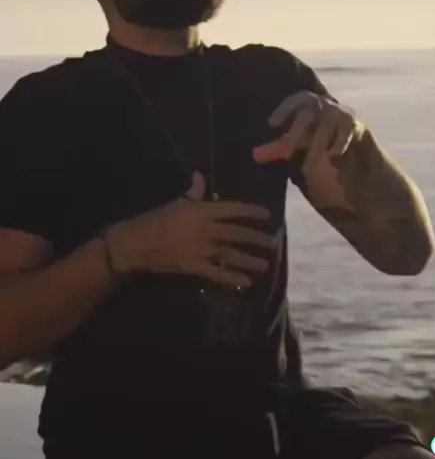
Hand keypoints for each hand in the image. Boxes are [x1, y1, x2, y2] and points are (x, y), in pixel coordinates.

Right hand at [105, 173, 273, 287]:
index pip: (232, 209)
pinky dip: (232, 277)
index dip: (251, 211)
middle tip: (273, 242)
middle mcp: (206, 230)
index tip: (266, 215)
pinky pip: (217, 273)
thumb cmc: (156, 219)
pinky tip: (246, 281)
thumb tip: (200, 177)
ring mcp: (201, 250)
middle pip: (237, 234)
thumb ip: (193, 193)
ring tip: (265, 263)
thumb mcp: (176, 202)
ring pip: (231, 255)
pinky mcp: (194, 267)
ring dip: (249, 259)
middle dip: (256, 238)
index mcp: (202, 211)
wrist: (137, 243)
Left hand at [252, 90, 363, 175]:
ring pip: (325, 127)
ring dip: (314, 150)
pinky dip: (339, 145)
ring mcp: (343, 116)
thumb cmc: (317, 145)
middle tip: (283, 153)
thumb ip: (278, 149)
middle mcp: (326, 107)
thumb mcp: (296, 149)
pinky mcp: (358, 129)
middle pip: (308, 114)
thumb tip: (255, 155)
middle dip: (294, 135)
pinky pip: (347, 133)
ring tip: (305, 171)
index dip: (285, 109)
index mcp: (310, 105)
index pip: (298, 99)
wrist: (354, 158)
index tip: (271, 124)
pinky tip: (332, 157)